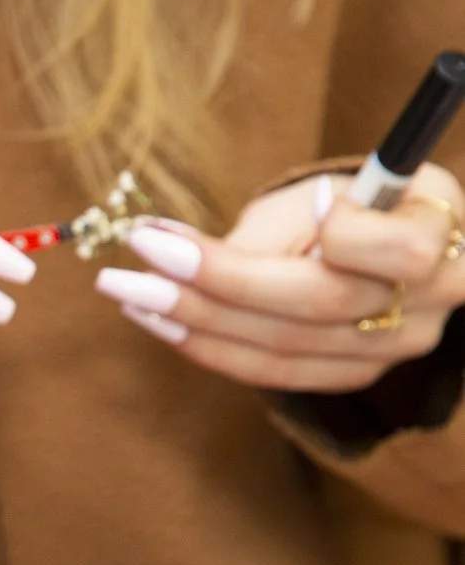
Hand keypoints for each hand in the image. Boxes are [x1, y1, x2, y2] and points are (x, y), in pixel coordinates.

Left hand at [92, 167, 464, 392]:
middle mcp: (433, 301)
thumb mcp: (325, 190)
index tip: (302, 206)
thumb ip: (273, 227)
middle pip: (321, 304)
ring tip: (131, 292)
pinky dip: (211, 348)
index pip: (397, 248)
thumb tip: (179, 256)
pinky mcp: (355, 374)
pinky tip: (159, 322)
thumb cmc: (353, 202)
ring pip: (288, 347)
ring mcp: (395, 348)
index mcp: (441, 234)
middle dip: (220, 282)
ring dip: (197, 321)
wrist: (387, 241)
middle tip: (138, 259)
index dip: (340, 232)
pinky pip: (274, 374)